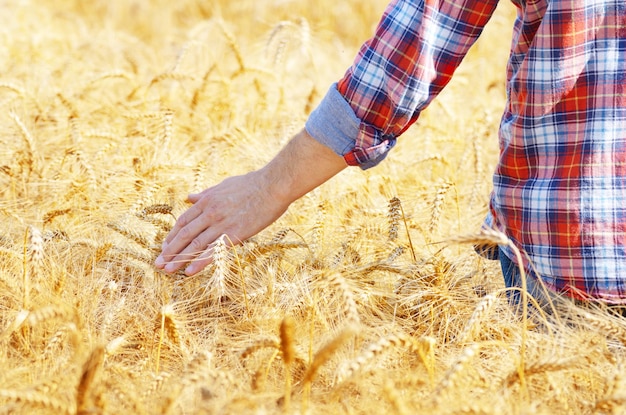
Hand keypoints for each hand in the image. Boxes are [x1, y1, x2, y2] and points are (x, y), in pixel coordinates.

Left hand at [154, 129, 346, 275]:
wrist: (273, 185)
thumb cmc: (252, 184)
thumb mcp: (224, 185)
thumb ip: (206, 193)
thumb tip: (190, 197)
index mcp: (207, 200)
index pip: (184, 221)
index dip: (172, 235)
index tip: (164, 246)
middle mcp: (210, 212)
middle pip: (184, 234)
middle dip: (169, 250)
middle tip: (158, 263)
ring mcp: (221, 223)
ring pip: (194, 244)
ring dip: (178, 258)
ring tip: (167, 270)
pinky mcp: (234, 233)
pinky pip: (213, 250)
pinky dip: (199, 262)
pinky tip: (189, 272)